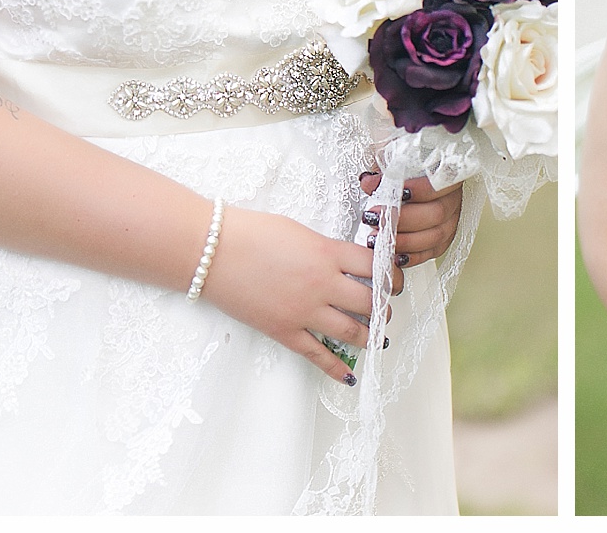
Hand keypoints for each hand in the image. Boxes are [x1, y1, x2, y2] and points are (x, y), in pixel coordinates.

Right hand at [200, 208, 382, 384]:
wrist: (213, 252)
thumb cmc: (252, 232)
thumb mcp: (300, 231)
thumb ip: (326, 249)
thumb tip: (344, 262)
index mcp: (327, 253)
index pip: (375, 266)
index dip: (390, 273)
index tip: (393, 278)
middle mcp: (322, 284)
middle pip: (370, 301)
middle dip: (384, 307)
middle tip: (386, 308)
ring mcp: (304, 311)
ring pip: (352, 331)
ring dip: (370, 335)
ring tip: (376, 336)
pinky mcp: (284, 331)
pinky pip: (317, 354)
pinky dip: (335, 367)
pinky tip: (348, 375)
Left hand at [360, 170, 462, 268]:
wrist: (405, 181)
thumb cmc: (401, 166)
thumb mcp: (392, 156)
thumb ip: (383, 165)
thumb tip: (368, 181)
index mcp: (447, 172)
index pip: (442, 182)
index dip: (421, 189)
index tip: (397, 192)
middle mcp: (453, 198)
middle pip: (437, 213)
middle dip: (402, 219)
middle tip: (372, 217)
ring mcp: (450, 221)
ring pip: (435, 236)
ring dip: (403, 241)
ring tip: (375, 238)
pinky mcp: (442, 239)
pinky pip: (431, 252)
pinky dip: (412, 256)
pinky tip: (393, 255)